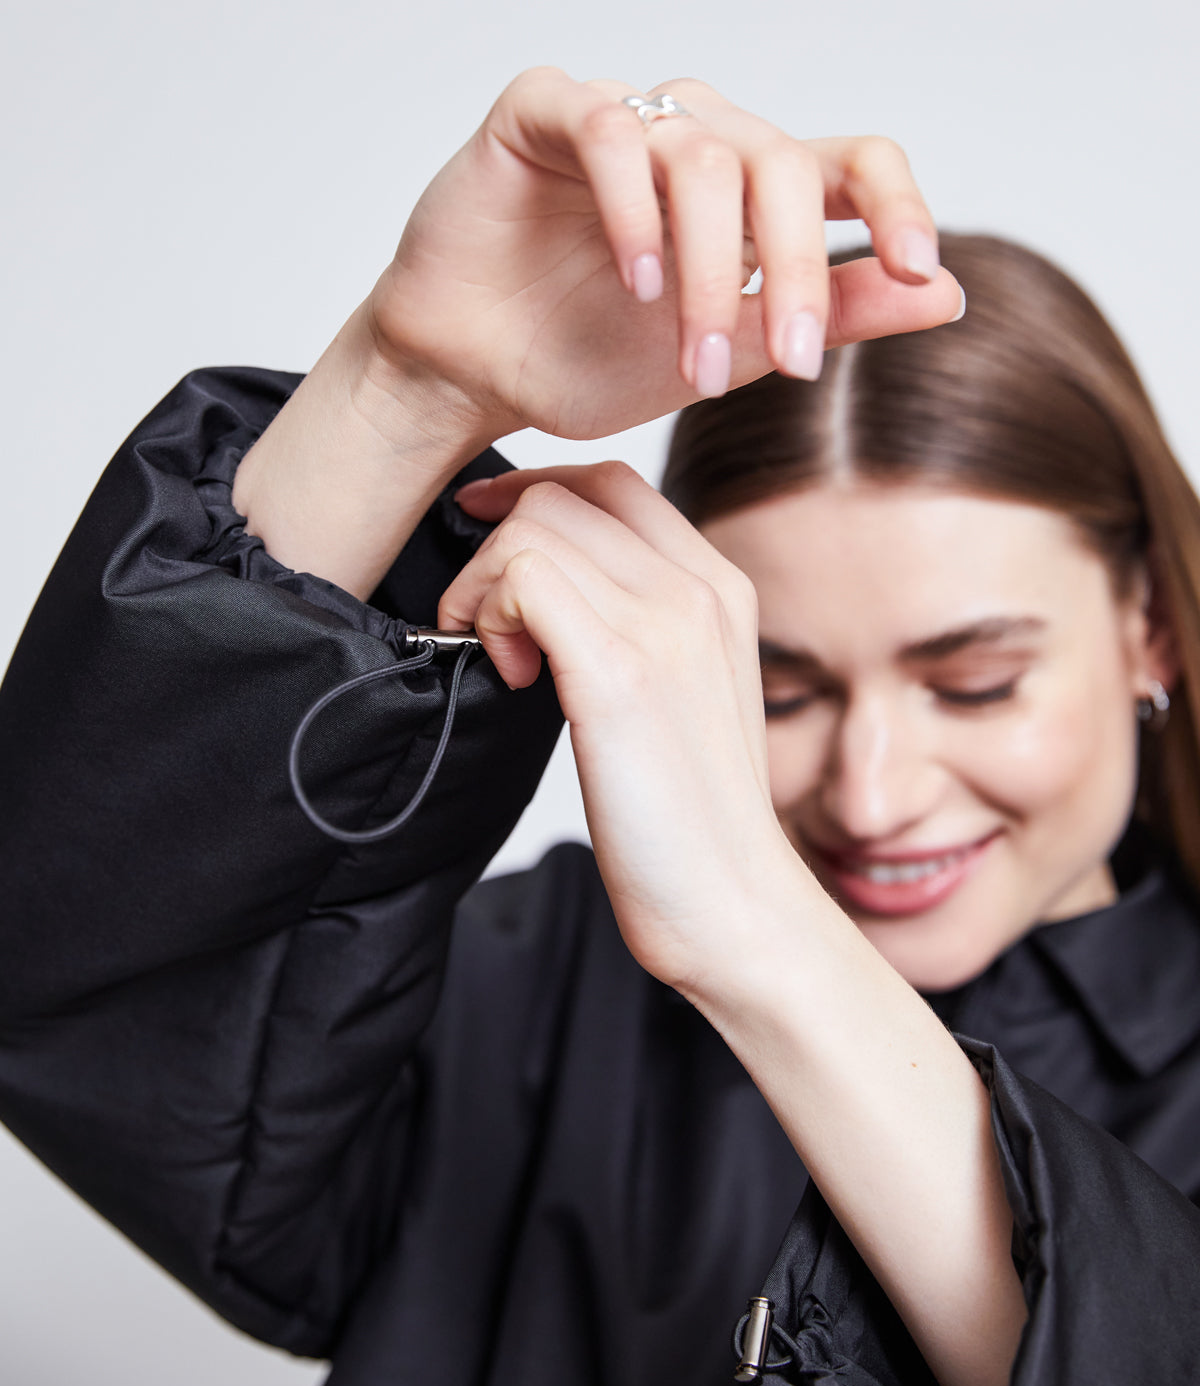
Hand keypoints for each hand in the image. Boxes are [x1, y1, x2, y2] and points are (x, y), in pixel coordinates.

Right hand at [368, 67, 961, 444]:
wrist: (470, 373)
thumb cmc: (586, 358)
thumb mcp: (729, 353)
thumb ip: (831, 316)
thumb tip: (947, 292)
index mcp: (748, 197)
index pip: (849, 161)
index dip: (898, 203)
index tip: (921, 269)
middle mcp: (695, 144)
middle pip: (783, 165)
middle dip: (798, 272)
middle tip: (789, 365)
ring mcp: (623, 121)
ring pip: (706, 157)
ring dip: (712, 272)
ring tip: (696, 361)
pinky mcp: (543, 111)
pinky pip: (609, 129)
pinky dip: (634, 210)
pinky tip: (637, 283)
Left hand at [443, 461, 800, 983]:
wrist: (732, 904)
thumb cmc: (689, 817)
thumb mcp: (679, 695)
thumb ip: (636, 628)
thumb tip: (542, 591)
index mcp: (720, 588)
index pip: (613, 481)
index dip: (533, 492)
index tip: (487, 536)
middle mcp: (701, 590)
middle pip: (567, 492)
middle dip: (495, 541)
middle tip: (484, 624)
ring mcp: (666, 626)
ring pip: (536, 527)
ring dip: (485, 583)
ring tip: (500, 657)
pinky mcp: (622, 674)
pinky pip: (525, 577)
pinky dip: (490, 612)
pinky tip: (511, 676)